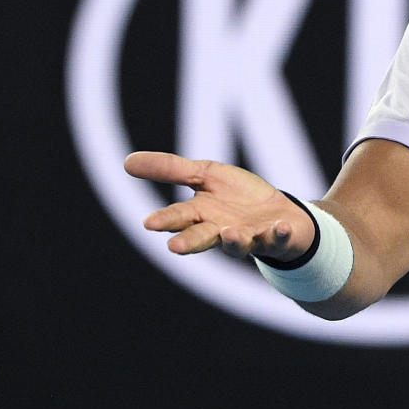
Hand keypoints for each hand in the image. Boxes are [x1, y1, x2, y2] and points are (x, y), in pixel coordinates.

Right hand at [123, 151, 314, 261]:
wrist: (282, 214)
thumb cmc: (238, 198)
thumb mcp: (205, 175)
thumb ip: (170, 170)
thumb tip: (126, 162)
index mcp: (202, 215)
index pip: (179, 217)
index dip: (166, 220)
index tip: (149, 222)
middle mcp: (222, 230)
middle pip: (203, 237)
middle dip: (190, 242)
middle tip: (174, 247)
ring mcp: (250, 237)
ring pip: (239, 244)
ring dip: (235, 240)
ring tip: (231, 233)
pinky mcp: (277, 239)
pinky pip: (279, 239)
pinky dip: (279, 234)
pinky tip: (279, 226)